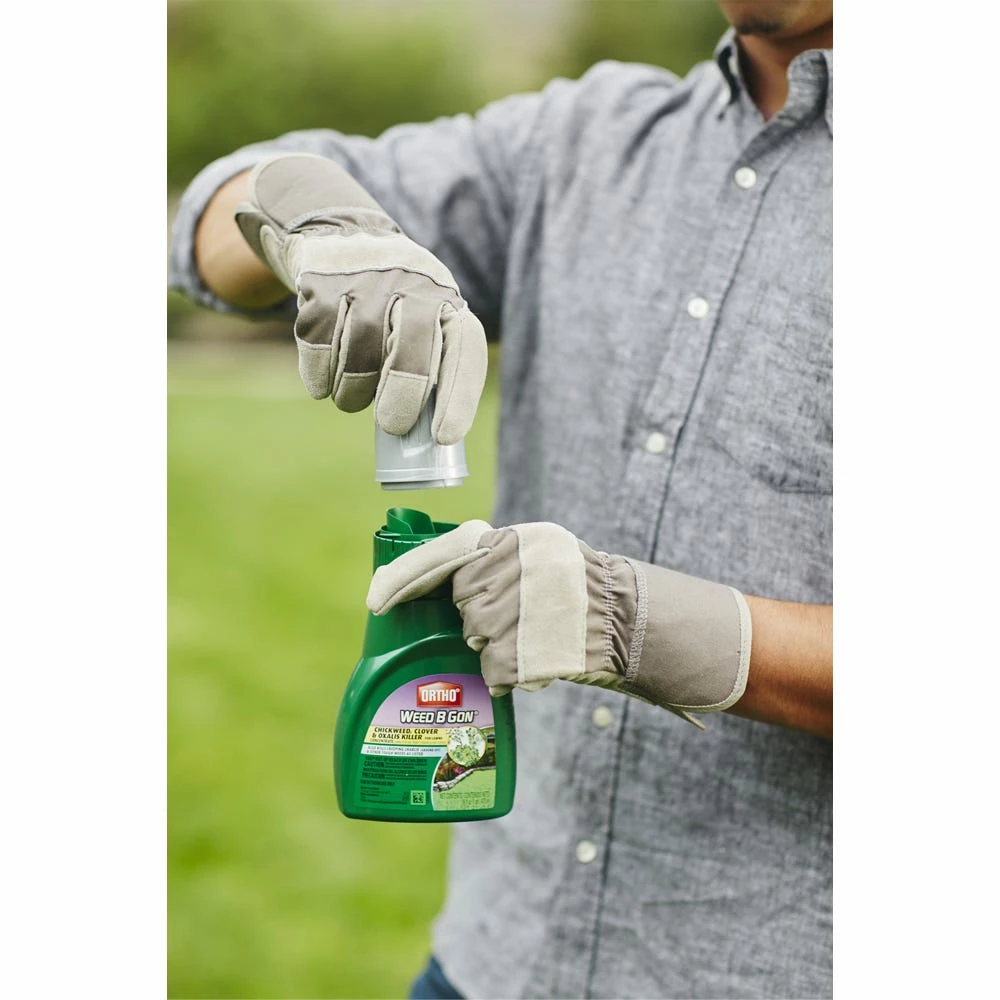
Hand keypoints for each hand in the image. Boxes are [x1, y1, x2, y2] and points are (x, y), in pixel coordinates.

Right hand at [234, 153, 487, 444]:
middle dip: (401, 398)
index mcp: (445, 300)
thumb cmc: (393, 304)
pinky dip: (319, 374)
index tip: (444, 437)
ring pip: (359, 350)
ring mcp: (362, 280)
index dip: (458, 396)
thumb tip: (429, 440)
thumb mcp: (425, 321)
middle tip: (392, 425)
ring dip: (353, 391)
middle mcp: (409, 284)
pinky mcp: (319, 283)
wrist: (339, 235)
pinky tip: (323, 384)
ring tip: (353, 399)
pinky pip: (318, 343)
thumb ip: (431, 367)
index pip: (464, 347)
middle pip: (411, 348)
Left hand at [366, 520, 751, 725]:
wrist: (632, 620)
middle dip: (478, 617)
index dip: (403, 577)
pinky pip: (495, 670)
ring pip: (478, 637)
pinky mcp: (533, 648)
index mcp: (517, 539)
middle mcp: (520, 568)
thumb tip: (435, 576)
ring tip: (535, 637)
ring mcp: (527, 609)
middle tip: (514, 619)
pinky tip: (536, 664)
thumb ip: (492, 559)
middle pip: (464, 601)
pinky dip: (509, 674)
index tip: (374, 602)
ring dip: (496, 646)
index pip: (445, 553)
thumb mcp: (539, 553)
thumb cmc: (578, 590)